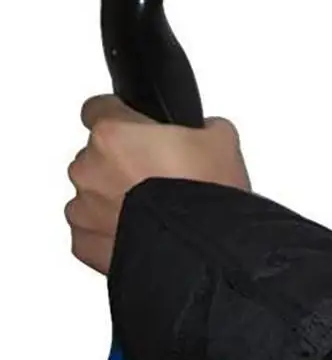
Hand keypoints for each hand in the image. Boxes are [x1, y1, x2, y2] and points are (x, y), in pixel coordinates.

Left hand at [65, 94, 249, 274]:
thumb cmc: (206, 194)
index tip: (134, 125)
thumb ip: (197, 126)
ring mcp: (82, 208)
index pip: (98, 107)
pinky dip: (113, 227)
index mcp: (114, 133)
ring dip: (116, 196)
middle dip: (124, 161)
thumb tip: (198, 132)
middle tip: (162, 174)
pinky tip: (147, 228)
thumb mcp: (222, 138)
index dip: (121, 115)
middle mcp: (89, 167)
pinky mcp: (83, 243)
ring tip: (156, 208)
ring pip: (94, 192)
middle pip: (98, 153)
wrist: (203, 252)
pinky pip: (93, 227)